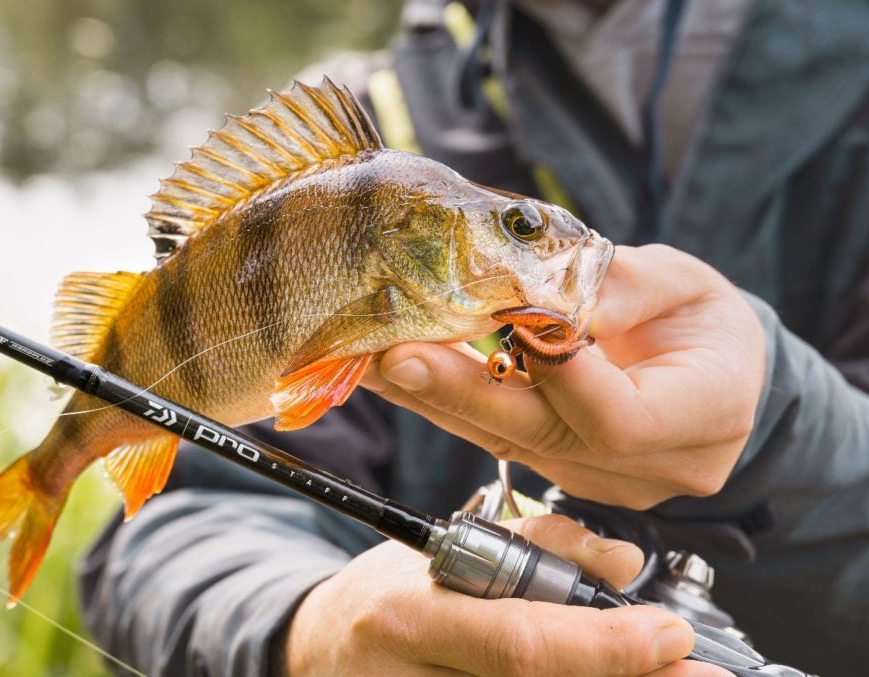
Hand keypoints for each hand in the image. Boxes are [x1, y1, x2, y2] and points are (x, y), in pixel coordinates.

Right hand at [283, 514, 724, 675]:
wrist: (315, 651)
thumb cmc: (384, 596)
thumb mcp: (445, 552)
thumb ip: (536, 548)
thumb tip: (621, 559)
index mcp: (408, 614)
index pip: (517, 639)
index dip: (602, 646)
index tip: (670, 635)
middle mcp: (407, 676)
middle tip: (699, 674)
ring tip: (662, 672)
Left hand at [362, 244, 765, 508]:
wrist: (716, 374)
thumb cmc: (706, 321)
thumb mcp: (689, 282)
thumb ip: (625, 285)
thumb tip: (544, 291)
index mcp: (704, 417)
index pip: (619, 419)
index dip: (558, 375)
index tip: (508, 318)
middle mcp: (652, 466)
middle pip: (544, 437)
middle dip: (462, 392)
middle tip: (395, 355)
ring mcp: (602, 478)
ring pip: (508, 440)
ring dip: (435, 397)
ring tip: (372, 359)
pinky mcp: (563, 470)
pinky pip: (499, 438)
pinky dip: (449, 402)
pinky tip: (400, 373)